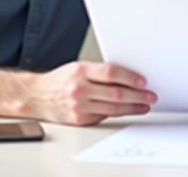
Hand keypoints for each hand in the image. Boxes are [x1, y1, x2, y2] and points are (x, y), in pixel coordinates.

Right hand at [25, 61, 156, 125]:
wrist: (37, 96)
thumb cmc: (60, 80)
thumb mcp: (78, 68)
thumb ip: (100, 72)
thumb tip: (128, 77)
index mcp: (80, 71)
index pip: (111, 73)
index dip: (130, 78)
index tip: (143, 81)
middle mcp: (79, 89)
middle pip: (116, 93)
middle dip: (137, 95)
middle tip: (150, 96)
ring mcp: (79, 106)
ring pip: (113, 108)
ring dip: (132, 107)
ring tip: (144, 105)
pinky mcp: (79, 119)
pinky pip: (104, 116)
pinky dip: (119, 113)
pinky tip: (128, 110)